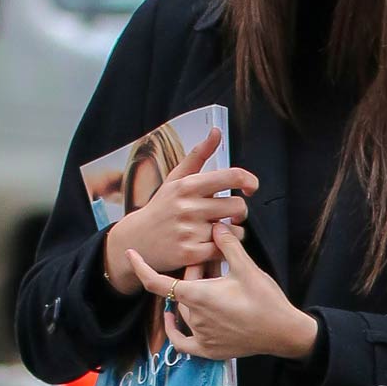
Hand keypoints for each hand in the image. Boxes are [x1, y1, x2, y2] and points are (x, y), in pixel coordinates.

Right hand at [102, 129, 256, 295]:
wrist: (136, 239)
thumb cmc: (162, 206)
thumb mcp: (176, 178)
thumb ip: (199, 155)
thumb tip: (216, 131)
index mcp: (187, 185)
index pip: (232, 176)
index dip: (250, 181)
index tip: (250, 188)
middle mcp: (188, 206)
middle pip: (238, 206)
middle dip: (240, 211)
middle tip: (230, 214)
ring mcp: (189, 231)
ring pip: (235, 231)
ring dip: (233, 232)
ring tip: (220, 230)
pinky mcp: (190, 254)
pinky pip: (223, 250)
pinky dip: (223, 248)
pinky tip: (214, 244)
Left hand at [125, 223, 318, 361]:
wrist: (283, 332)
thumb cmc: (266, 300)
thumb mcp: (248, 269)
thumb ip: (228, 246)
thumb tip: (216, 225)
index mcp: (198, 296)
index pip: (158, 282)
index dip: (141, 267)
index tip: (131, 254)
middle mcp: (194, 317)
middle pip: (180, 292)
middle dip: (192, 275)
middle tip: (212, 262)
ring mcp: (200, 335)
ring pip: (185, 311)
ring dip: (192, 296)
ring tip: (214, 283)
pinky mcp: (209, 349)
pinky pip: (183, 343)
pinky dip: (175, 332)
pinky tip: (174, 321)